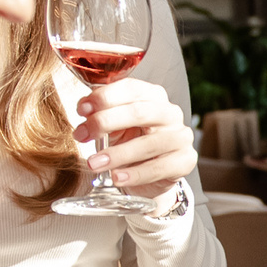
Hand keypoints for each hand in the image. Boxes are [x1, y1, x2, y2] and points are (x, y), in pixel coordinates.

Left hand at [74, 77, 193, 201]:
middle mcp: (170, 113)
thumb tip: (84, 111)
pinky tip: (116, 177)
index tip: (81, 110)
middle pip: (139, 113)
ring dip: (117, 154)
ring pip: (148, 143)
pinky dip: (135, 174)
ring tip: (94, 163)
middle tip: (82, 135)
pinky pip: (159, 168)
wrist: (148, 175)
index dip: (104, 97)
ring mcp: (180, 137)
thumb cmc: (130, 143)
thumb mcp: (114, 126)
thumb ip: (100, 115)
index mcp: (153, 96)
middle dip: (106, 122)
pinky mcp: (185, 161)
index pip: (131, 89)